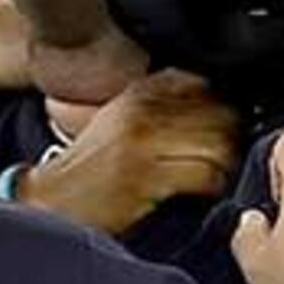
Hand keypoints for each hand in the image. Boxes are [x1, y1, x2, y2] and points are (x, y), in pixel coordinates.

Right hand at [17, 71, 239, 236]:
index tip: (226, 123)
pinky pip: (205, 175)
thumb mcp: (118, 119)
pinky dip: (213, 186)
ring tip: (217, 174)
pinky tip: (204, 192)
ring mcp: (143, 144)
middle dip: (232, 136)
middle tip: (229, 154)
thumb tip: (212, 100)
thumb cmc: (90, 167)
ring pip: (219, 144)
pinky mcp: (146, 177)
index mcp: (137, 92)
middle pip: (219, 112)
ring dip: (226, 163)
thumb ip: (157, 104)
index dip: (223, 104)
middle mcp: (141, 111)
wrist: (52, 200)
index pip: (202, 82)